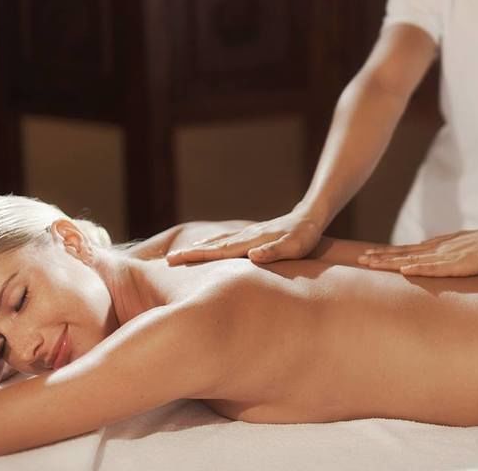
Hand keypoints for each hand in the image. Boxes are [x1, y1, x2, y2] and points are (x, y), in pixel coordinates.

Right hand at [166, 210, 325, 264]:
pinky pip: (227, 239)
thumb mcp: (294, 247)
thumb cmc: (304, 237)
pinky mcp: (252, 235)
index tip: (176, 260)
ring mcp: (247, 234)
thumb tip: (252, 256)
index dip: (197, 257)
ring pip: (218, 241)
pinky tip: (210, 244)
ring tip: (182, 253)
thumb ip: (273, 252)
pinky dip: (213, 243)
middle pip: (212, 246)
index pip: (218, 251)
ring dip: (199, 247)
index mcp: (250, 243)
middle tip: (167, 260)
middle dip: (190, 253)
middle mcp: (244, 237)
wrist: (309, 217)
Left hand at [357, 223, 477, 276]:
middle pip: (405, 253)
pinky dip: (419, 269)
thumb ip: (451, 253)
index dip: (387, 253)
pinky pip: (437, 267)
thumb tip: (436, 259)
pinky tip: (404, 271)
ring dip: (390, 262)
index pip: (408, 250)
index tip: (368, 256)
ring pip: (414, 259)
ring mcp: (449, 255)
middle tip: (358, 259)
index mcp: (441, 246)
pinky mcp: (462, 263)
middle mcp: (440, 248)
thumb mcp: (466, 248)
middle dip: (381, 257)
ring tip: (370, 264)